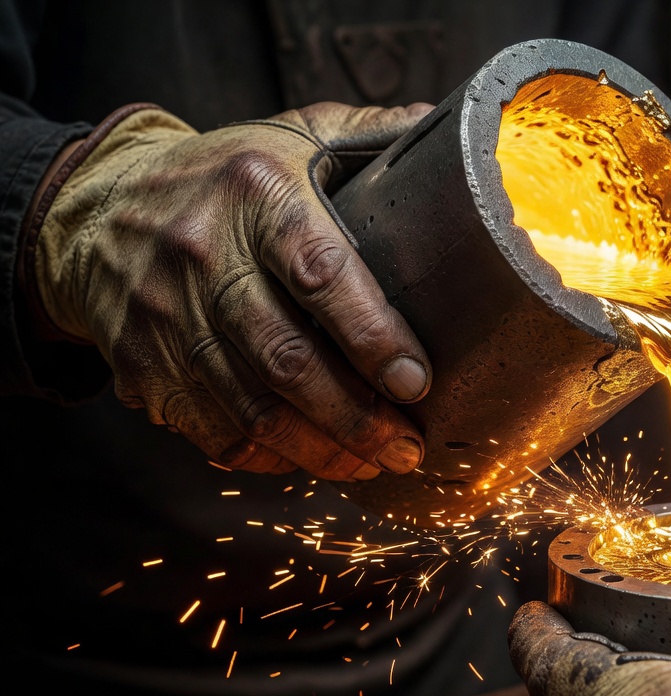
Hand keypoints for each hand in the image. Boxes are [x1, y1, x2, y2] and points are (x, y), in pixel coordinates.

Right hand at [27, 102, 433, 479]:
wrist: (94, 206)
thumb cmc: (221, 175)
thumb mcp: (290, 134)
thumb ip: (370, 136)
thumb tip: (455, 133)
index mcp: (256, 193)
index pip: (319, 273)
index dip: (371, 334)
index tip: (416, 381)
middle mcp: (203, 256)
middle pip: (286, 358)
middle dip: (356, 416)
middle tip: (407, 447)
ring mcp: (166, 317)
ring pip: (251, 408)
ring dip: (320, 450)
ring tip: (374, 464)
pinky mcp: (142, 365)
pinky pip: (212, 429)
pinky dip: (267, 457)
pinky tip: (311, 459)